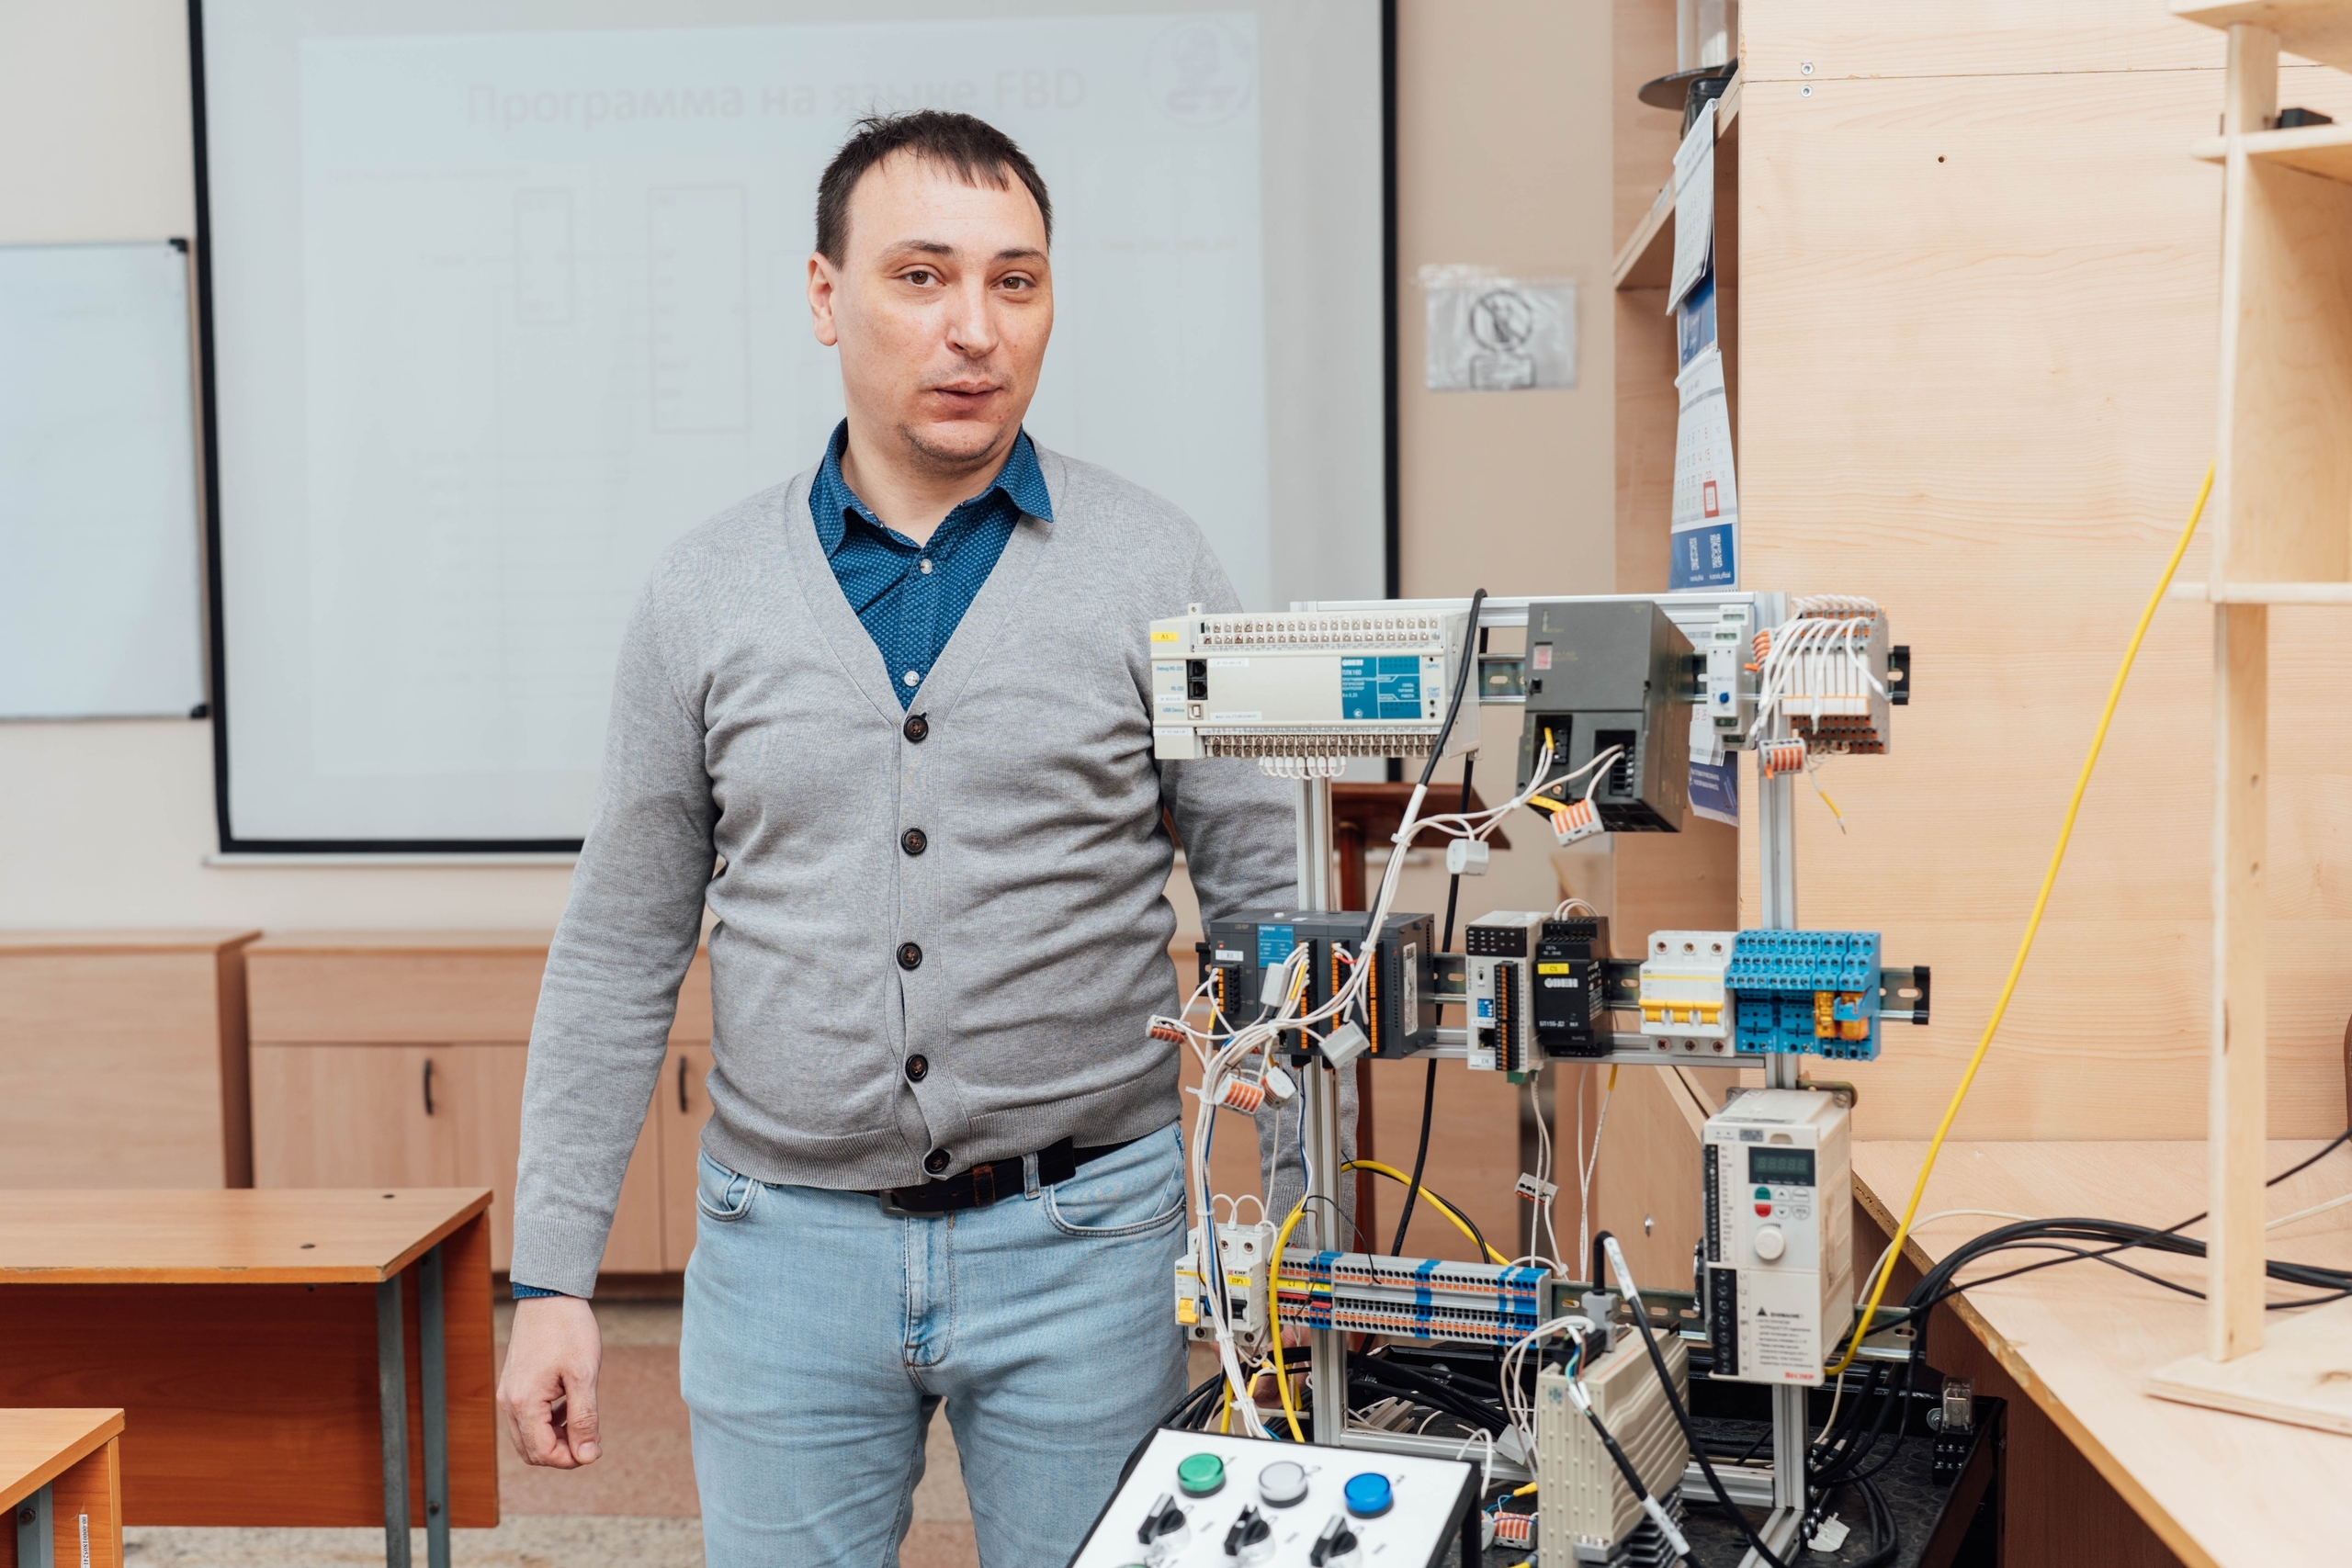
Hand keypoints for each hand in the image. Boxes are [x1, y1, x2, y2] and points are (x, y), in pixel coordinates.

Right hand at [498, 1295, 603, 1466]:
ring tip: (583, 1420)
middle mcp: (509, 1402)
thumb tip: (587, 1456)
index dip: (571, 1459)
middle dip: (562, 1452)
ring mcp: (508, 1393)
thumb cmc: (569, 1330)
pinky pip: (527, 1418)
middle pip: (532, 1451)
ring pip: (528, 1437)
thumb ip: (584, 1418)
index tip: (595, 1448)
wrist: (550, 1295)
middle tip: (590, 1437)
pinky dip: (548, 1422)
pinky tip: (570, 1406)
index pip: (543, 1454)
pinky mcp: (513, 1385)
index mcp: (524, 1403)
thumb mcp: (584, 1375)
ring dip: (555, 1438)